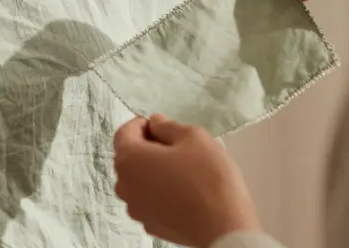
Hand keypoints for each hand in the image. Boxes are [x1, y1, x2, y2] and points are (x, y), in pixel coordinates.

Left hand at [113, 115, 259, 247]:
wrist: (224, 226)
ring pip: (138, 180)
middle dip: (147, 148)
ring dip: (152, 171)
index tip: (163, 127)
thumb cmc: (208, 177)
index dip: (143, 125)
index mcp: (129, 158)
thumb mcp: (193, 137)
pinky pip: (148, 200)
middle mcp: (123, 184)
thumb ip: (168, 125)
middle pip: (129, 157)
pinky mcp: (149, 225)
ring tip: (181, 172)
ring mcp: (134, 208)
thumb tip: (155, 122)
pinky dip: (158, 193)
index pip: (124, 132)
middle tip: (176, 149)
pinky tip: (181, 193)